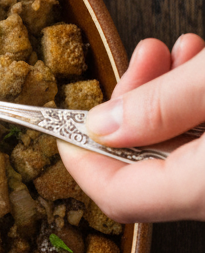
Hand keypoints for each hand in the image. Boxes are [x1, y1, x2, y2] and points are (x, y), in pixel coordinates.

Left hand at [58, 34, 204, 221]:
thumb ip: (160, 104)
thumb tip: (104, 124)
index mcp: (203, 188)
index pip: (119, 196)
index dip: (81, 158)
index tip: (61, 123)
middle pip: (151, 170)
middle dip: (135, 110)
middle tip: (143, 60)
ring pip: (182, 157)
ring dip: (169, 103)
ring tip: (177, 56)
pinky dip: (196, 112)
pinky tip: (199, 74)